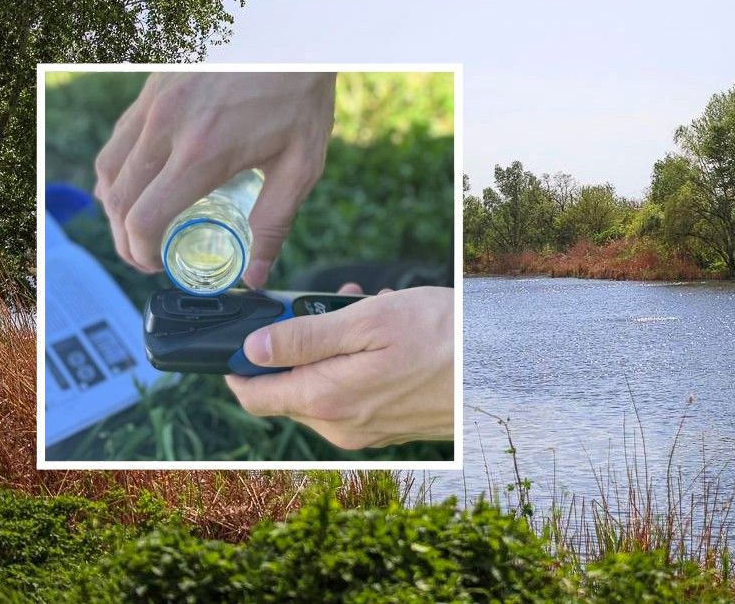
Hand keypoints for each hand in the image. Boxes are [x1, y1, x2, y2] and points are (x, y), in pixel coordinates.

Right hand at [93, 72, 336, 286]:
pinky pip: (119, 138)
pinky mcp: (152, 87)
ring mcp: (153, 103)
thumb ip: (273, 223)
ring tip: (141, 225)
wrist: (291, 36)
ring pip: (109, 167)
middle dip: (126, 238)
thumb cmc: (300, 99)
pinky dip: (120, 170)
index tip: (158, 265)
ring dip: (116, 205)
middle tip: (148, 255)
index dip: (142, 253)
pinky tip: (142, 182)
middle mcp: (167, 127)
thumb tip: (255, 275)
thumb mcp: (300, 167)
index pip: (144, 219)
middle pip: (118, 200)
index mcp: (202, 153)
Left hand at [225, 285, 454, 449]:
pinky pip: (351, 395)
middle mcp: (340, 426)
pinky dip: (354, 364)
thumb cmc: (440, 336)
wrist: (497, 367)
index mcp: (328, 400)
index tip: (240, 334)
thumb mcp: (368, 321)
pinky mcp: (386, 428)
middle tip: (324, 303)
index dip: (237, 365)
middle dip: (295, 346)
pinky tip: (383, 334)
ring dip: (331, 348)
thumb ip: (304, 338)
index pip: (253, 396)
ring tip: (365, 308)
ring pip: (322, 388)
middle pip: (288, 389)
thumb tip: (251, 349)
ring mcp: (364, 431)